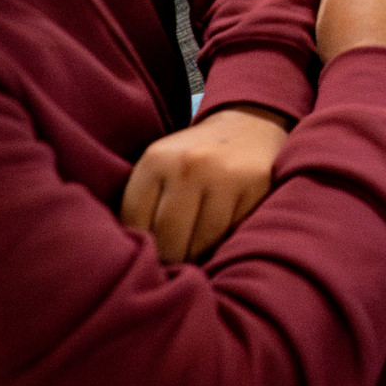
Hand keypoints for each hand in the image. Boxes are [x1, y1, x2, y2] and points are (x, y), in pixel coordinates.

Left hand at [119, 105, 288, 263]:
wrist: (247, 125)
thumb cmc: (192, 158)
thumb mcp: (160, 167)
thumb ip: (142, 203)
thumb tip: (132, 256)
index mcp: (155, 160)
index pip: (135, 223)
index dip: (141, 246)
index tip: (149, 250)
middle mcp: (188, 165)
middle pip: (169, 238)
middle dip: (170, 257)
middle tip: (173, 260)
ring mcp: (223, 175)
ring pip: (202, 243)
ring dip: (197, 257)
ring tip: (195, 253)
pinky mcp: (253, 185)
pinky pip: (231, 234)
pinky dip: (223, 244)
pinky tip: (219, 236)